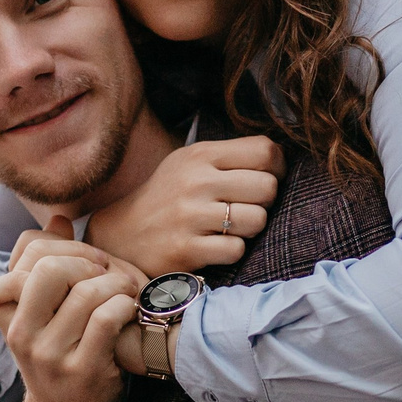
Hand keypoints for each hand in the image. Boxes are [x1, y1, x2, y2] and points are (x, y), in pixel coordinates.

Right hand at [0, 241, 139, 401]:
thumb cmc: (60, 357)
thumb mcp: (43, 316)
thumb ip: (47, 267)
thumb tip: (59, 219)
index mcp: (9, 312)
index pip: (26, 250)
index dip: (62, 243)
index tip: (83, 260)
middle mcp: (23, 332)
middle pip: (48, 266)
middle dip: (87, 259)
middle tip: (106, 270)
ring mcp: (51, 353)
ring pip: (85, 290)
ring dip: (116, 283)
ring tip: (125, 291)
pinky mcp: (83, 368)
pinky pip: (107, 317)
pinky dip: (126, 305)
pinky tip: (129, 310)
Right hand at [87, 136, 281, 276]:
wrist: (122, 235)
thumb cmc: (167, 197)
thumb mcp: (190, 164)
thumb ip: (229, 158)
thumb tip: (279, 159)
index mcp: (200, 155)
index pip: (265, 150)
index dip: (276, 168)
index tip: (266, 179)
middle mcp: (196, 181)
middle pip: (267, 186)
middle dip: (266, 202)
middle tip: (247, 207)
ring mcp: (189, 216)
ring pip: (257, 220)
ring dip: (250, 229)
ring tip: (231, 228)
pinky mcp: (186, 249)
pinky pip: (236, 250)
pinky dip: (232, 251)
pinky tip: (215, 246)